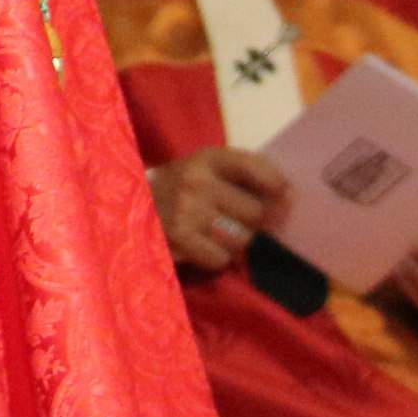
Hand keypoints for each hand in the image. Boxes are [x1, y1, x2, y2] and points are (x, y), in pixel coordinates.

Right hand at [149, 147, 291, 277]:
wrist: (128, 206)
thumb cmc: (180, 189)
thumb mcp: (206, 170)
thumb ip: (244, 176)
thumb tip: (289, 197)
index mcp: (207, 158)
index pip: (255, 168)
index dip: (276, 185)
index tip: (284, 196)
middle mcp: (196, 180)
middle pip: (255, 211)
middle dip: (254, 222)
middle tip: (240, 222)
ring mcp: (186, 210)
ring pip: (241, 238)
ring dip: (236, 243)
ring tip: (218, 235)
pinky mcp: (178, 239)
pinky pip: (221, 258)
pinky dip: (216, 258)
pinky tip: (202, 247)